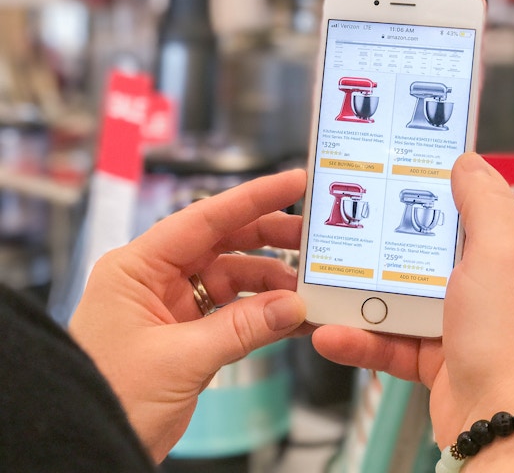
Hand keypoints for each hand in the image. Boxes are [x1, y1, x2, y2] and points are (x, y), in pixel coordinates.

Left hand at [70, 170, 310, 462]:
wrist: (87, 448)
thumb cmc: (106, 399)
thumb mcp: (180, 360)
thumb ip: (241, 328)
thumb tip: (293, 305)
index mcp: (136, 269)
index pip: (202, 220)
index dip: (252, 199)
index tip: (292, 182)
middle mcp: (154, 280)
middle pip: (223, 243)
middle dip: (270, 237)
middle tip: (312, 235)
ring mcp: (173, 307)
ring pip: (234, 278)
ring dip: (272, 284)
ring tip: (308, 291)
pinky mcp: (188, 335)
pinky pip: (234, 313)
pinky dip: (263, 315)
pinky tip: (293, 318)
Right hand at [312, 153, 513, 448]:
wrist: (501, 422)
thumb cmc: (509, 336)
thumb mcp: (500, 252)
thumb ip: (483, 203)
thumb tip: (468, 160)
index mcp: (501, 250)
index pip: (468, 203)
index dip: (436, 180)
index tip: (396, 162)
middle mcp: (479, 283)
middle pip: (422, 246)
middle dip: (383, 235)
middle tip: (344, 218)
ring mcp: (454, 321)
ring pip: (396, 294)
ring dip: (359, 293)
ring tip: (322, 282)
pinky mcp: (430, 356)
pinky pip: (386, 340)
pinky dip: (358, 339)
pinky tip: (330, 334)